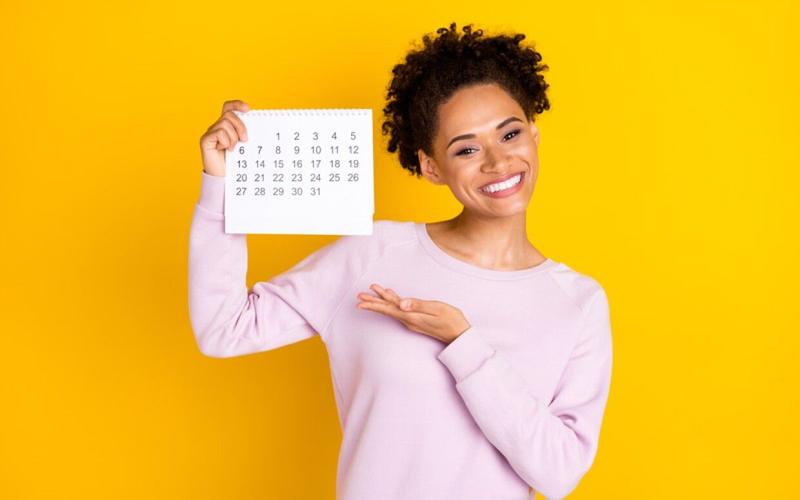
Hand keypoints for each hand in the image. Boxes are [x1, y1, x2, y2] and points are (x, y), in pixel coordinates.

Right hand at [199, 100, 249, 176]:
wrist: (224, 178)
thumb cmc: (235, 163)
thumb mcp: (243, 146)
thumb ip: (244, 134)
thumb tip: (256, 125)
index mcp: (225, 126)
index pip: (228, 108)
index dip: (236, 104)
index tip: (247, 108)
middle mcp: (216, 127)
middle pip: (229, 115)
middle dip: (240, 126)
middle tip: (245, 140)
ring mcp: (210, 133)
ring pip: (225, 123)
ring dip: (233, 137)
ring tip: (232, 149)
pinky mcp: (205, 140)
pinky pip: (219, 133)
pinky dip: (225, 141)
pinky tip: (224, 150)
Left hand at [356, 284, 470, 343]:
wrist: (460, 336)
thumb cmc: (452, 320)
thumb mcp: (437, 309)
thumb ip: (418, 305)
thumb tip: (401, 303)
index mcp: (412, 316)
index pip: (388, 309)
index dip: (374, 304)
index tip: (360, 301)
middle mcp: (409, 320)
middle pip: (387, 309)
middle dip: (372, 303)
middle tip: (358, 297)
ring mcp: (413, 321)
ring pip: (393, 309)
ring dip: (381, 301)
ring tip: (370, 293)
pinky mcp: (417, 320)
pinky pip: (401, 310)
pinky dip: (394, 302)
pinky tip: (391, 297)